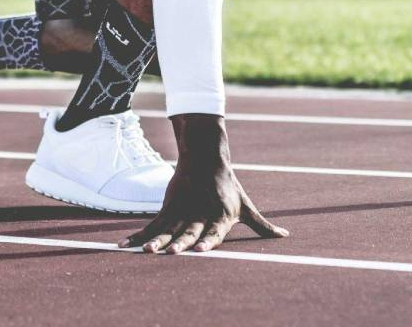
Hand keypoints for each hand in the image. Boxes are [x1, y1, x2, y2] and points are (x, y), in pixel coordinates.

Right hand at [118, 113, 287, 253]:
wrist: (206, 157)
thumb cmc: (229, 187)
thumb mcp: (246, 206)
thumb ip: (262, 225)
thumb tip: (285, 236)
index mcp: (222, 216)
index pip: (215, 231)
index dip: (208, 241)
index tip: (200, 250)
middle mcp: (201, 214)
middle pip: (190, 231)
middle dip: (180, 243)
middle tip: (171, 253)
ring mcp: (183, 210)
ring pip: (168, 228)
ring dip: (155, 241)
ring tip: (145, 252)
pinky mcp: (169, 206)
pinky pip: (153, 224)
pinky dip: (139, 236)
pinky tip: (126, 246)